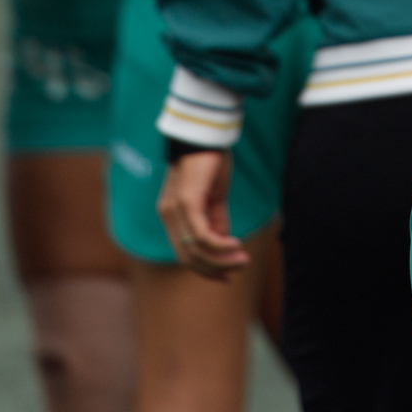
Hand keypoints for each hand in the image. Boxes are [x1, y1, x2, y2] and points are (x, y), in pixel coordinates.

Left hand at [157, 148, 249, 278]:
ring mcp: (175, 210)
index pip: (184, 253)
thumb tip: (223, 241)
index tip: (227, 276)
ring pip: (194, 250)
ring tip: (242, 259)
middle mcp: (169, 216)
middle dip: (213, 270)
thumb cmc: (209, 162)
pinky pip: (201, 235)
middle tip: (238, 269)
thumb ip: (216, 219)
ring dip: (220, 260)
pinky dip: (219, 245)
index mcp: (172, 216)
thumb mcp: (214, 196)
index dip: (205, 269)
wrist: (203, 135)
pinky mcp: (187, 202)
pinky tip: (235, 244)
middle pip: (187, 258)